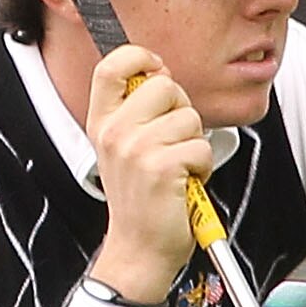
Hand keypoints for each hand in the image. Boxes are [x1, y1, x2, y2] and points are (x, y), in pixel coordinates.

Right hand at [85, 44, 210, 296]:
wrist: (140, 249)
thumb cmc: (141, 199)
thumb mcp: (123, 149)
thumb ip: (136, 111)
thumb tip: (161, 77)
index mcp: (102, 123)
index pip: (112, 66)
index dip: (141, 57)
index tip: (157, 72)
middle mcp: (114, 132)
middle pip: (164, 85)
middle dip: (181, 109)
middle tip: (173, 139)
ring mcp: (135, 149)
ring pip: (189, 117)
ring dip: (194, 143)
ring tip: (178, 166)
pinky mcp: (161, 167)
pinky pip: (200, 146)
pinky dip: (203, 165)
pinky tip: (185, 181)